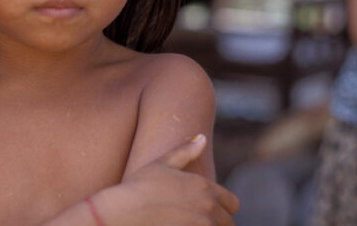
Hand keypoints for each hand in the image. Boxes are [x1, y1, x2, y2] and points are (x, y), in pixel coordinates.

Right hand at [94, 135, 238, 224]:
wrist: (123, 212)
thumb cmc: (139, 186)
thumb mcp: (162, 164)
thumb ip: (185, 151)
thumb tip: (201, 138)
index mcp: (204, 187)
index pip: (232, 204)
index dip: (223, 208)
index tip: (210, 210)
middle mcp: (207, 208)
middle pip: (228, 223)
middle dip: (217, 222)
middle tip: (198, 220)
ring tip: (190, 223)